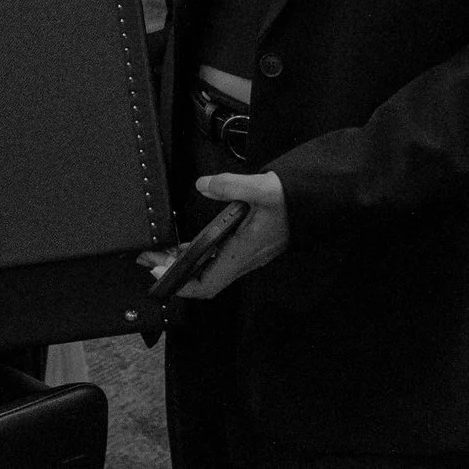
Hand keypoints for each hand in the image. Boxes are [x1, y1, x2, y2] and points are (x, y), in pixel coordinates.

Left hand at [136, 172, 289, 298]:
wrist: (318, 200)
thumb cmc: (293, 199)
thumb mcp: (262, 188)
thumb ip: (230, 186)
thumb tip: (203, 185)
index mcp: (244, 252)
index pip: (208, 284)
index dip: (181, 284)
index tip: (158, 272)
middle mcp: (244, 259)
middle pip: (203, 278)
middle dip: (175, 272)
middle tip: (149, 258)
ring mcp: (247, 253)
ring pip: (210, 268)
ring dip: (186, 263)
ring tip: (161, 252)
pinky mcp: (249, 245)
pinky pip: (219, 256)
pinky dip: (200, 253)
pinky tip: (188, 243)